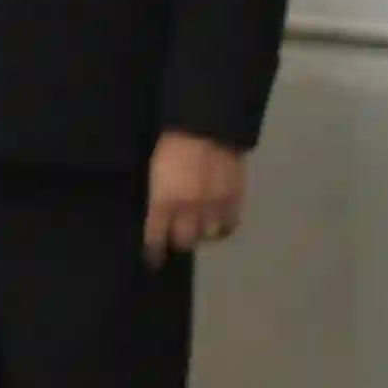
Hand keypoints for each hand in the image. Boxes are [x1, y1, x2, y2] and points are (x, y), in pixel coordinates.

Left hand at [144, 131, 248, 262]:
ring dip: (201, 234)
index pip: (156, 238)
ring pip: (208, 236)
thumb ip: (156, 197)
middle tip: (176, 236)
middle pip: (184, 241)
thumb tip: (154, 216)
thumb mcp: (153, 172)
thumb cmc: (170, 145)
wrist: (206, 129)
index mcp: (163, 201)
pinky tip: (217, 224)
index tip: (152, 259)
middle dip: (178, 241)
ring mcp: (214, 206)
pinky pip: (230, 226)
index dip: (154, 252)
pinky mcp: (234, 200)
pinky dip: (223, 229)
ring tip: (197, 227)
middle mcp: (189, 210)